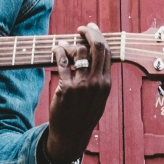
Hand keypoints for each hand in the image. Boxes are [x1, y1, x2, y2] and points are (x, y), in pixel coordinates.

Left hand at [45, 24, 111, 163]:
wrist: (71, 134)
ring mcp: (82, 85)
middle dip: (89, 32)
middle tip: (81, 28)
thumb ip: (100, 77)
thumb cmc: (84, 114)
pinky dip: (59, 51)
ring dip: (70, 43)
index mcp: (106, 83)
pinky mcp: (66, 88)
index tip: (92, 30)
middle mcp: (96, 82)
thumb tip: (95, 54)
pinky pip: (63, 62)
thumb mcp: (99, 97)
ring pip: (79, 52)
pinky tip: (57, 49)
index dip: (99, 37)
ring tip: (64, 43)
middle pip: (96, 47)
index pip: (106, 52)